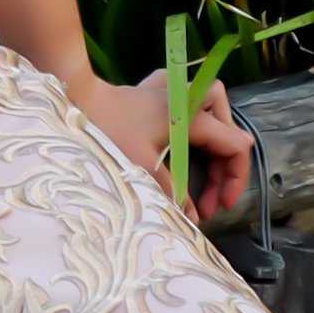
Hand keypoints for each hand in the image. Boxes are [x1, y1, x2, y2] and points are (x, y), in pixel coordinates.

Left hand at [61, 63, 254, 222]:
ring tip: (200, 183)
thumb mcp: (142, 169)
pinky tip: (185, 144)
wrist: (77, 98)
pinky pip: (191, 106)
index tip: (222, 205)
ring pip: (215, 120)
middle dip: (222, 173)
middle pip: (226, 136)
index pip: (235, 147)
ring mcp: (176, 94)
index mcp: (194, 118)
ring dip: (212, 153)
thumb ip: (173, 193)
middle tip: (207, 206)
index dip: (235, 179)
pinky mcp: (158, 94)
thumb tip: (194, 218)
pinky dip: (196, 127)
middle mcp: (191, 102)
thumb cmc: (109, 132)